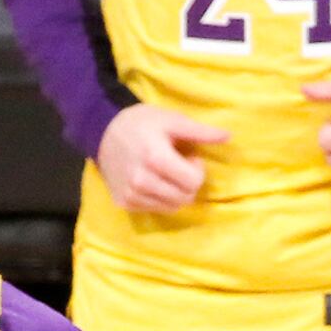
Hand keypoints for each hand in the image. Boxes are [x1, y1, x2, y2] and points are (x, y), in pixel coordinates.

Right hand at [98, 102, 224, 213]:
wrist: (103, 131)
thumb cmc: (142, 122)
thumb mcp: (172, 120)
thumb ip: (200, 132)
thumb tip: (227, 136)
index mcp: (155, 158)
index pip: (193, 183)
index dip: (197, 170)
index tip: (190, 157)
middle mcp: (141, 180)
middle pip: (185, 198)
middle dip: (189, 183)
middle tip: (179, 166)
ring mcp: (131, 194)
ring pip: (172, 207)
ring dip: (176, 193)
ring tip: (167, 173)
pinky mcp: (124, 203)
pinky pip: (155, 209)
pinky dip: (161, 198)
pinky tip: (154, 181)